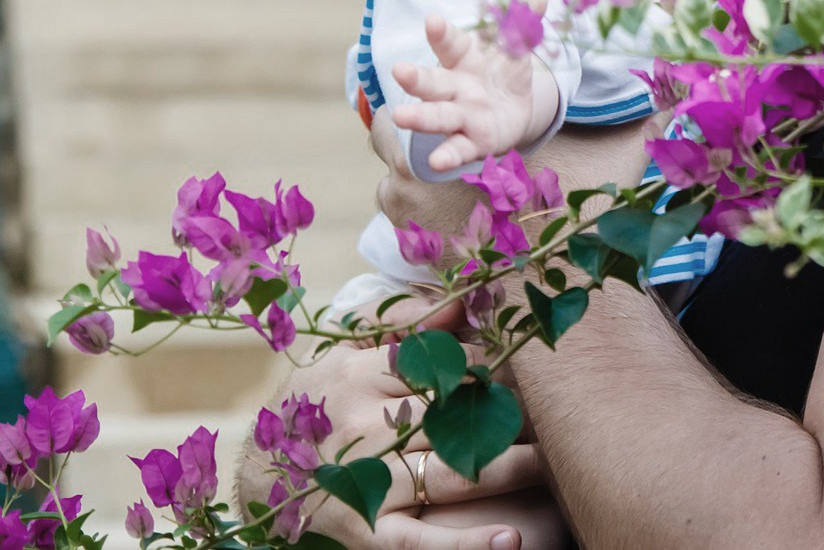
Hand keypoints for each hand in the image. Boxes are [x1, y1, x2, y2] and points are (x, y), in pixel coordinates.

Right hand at [242, 302, 547, 549]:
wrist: (254, 479)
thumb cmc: (315, 404)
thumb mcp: (342, 352)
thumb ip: (398, 322)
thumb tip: (459, 298)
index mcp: (359, 372)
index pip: (443, 362)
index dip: (498, 364)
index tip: (545, 363)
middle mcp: (360, 423)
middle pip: (453, 414)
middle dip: (512, 413)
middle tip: (569, 408)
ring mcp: (361, 480)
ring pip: (449, 471)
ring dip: (510, 467)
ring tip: (560, 460)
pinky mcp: (361, 530)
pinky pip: (417, 541)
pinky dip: (465, 544)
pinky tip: (511, 538)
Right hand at [390, 0, 558, 173]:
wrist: (514, 111)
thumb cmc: (504, 71)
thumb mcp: (517, 45)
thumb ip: (525, 18)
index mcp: (465, 58)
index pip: (451, 43)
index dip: (442, 33)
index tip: (432, 20)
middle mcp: (456, 87)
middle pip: (433, 82)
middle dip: (416, 77)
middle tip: (399, 70)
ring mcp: (461, 116)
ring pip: (437, 116)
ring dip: (419, 117)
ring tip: (400, 118)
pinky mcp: (472, 143)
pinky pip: (458, 149)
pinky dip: (448, 155)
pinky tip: (436, 162)